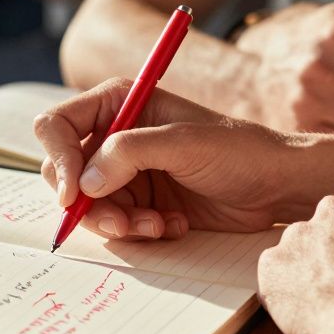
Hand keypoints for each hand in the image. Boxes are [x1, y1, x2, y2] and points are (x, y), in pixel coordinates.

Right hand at [34, 78, 294, 240]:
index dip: (59, 158)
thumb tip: (84, 183)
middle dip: (88, 202)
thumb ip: (128, 154)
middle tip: (121, 222)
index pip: (57, 125)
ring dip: (118, 222)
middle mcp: (114, 134)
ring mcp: (125, 170)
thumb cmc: (238, 151)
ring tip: (157, 226)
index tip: (74, 193)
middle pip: (65, 171)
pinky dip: (137, 230)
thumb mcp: (183, 143)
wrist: (275, 185)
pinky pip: (114, 222)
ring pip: (88, 204)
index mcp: (118, 103)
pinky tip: (172, 226)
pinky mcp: (140, 201)